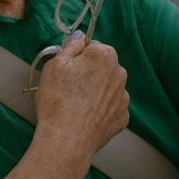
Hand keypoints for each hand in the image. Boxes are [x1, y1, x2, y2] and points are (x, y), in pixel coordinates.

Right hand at [34, 33, 129, 157]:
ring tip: (75, 104)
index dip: (77, 57)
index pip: (92, 46)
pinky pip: (109, 107)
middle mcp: (120, 74)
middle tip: (68, 87)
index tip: (67, 68)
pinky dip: (99, 109)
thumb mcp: (55, 64)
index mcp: (105, 56)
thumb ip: (71, 46)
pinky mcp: (122, 117)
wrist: (66, 140)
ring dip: (94, 91)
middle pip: (101, 66)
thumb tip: (79, 38)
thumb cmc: (58, 101)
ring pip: (106, 87)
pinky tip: (84, 116)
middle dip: (87, 73)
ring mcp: (123, 97)